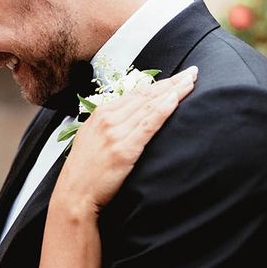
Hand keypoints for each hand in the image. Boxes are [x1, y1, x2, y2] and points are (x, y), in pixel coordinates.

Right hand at [51, 66, 197, 218]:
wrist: (74, 194)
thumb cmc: (84, 171)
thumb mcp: (92, 138)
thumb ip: (110, 124)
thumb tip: (131, 116)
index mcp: (100, 113)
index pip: (136, 93)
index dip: (159, 83)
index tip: (177, 77)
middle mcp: (108, 119)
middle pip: (146, 95)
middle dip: (171, 83)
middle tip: (192, 72)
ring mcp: (115, 133)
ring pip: (150, 106)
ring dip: (173, 92)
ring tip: (191, 82)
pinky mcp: (124, 149)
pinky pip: (148, 125)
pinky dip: (163, 110)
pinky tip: (175, 100)